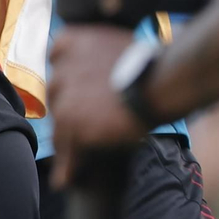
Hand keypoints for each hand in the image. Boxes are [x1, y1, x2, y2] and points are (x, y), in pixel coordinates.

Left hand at [47, 25, 149, 187]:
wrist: (162, 82)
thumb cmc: (149, 66)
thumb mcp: (113, 44)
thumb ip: (93, 54)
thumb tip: (92, 70)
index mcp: (69, 40)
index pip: (56, 62)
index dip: (66, 84)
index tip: (72, 98)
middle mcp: (60, 66)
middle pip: (55, 94)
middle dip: (64, 111)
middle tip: (78, 130)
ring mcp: (64, 94)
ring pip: (58, 123)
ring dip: (64, 143)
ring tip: (65, 166)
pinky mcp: (71, 119)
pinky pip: (65, 145)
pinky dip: (66, 164)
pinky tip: (65, 179)